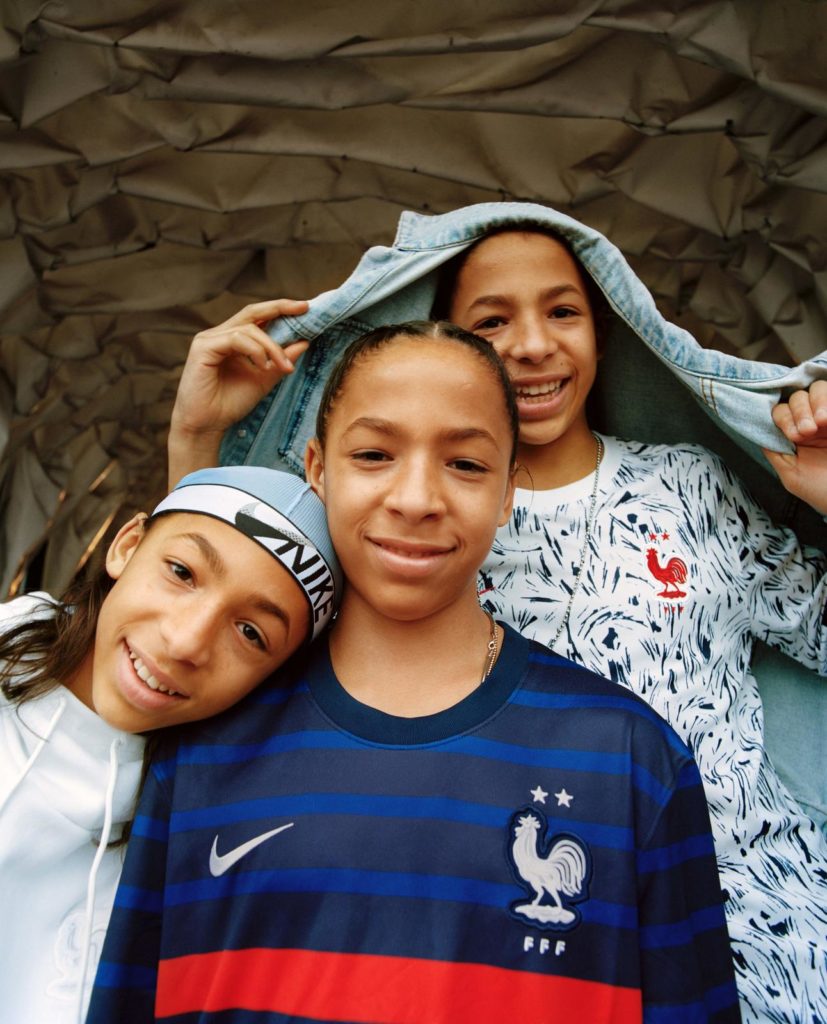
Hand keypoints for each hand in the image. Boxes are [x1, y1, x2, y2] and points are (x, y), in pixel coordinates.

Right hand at [168, 299, 309, 485]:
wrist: (207, 426)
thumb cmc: (229, 404)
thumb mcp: (263, 379)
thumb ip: (280, 361)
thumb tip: (304, 342)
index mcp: (232, 340)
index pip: (258, 317)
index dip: (280, 309)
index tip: (305, 308)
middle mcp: (220, 335)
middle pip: (252, 312)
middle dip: (279, 308)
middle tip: (304, 309)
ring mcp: (209, 339)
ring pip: (249, 329)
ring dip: (272, 346)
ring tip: (285, 366)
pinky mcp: (203, 347)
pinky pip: (235, 339)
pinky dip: (254, 350)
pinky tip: (263, 366)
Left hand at [764, 380, 826, 513]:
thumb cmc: (822, 491)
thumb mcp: (792, 475)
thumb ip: (774, 451)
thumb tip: (761, 430)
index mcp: (795, 435)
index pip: (781, 412)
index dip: (784, 418)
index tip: (794, 436)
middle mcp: (812, 423)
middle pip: (798, 397)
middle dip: (800, 410)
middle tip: (807, 431)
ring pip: (818, 389)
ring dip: (816, 402)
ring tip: (821, 422)